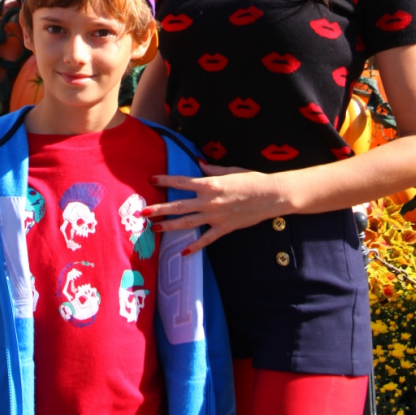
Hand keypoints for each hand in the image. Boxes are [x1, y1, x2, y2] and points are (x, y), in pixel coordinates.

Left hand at [142, 163, 281, 250]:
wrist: (271, 196)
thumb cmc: (252, 180)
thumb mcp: (231, 170)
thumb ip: (212, 169)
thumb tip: (199, 163)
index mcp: (210, 184)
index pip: (182, 182)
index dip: (165, 180)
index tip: (152, 179)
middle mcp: (210, 201)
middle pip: (179, 205)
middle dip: (160, 208)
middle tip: (143, 211)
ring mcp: (216, 216)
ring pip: (188, 223)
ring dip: (170, 226)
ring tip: (156, 228)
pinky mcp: (224, 228)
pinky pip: (206, 239)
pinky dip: (195, 246)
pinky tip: (183, 251)